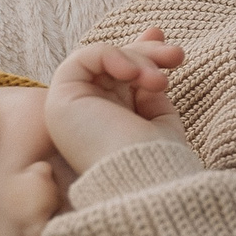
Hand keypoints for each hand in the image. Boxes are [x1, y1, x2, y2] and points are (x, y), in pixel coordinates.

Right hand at [44, 27, 189, 174]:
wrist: (144, 182)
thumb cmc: (158, 162)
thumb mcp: (160, 120)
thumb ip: (150, 93)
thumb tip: (152, 66)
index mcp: (108, 120)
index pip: (118, 79)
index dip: (141, 56)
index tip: (173, 52)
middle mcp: (86, 113)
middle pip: (112, 65)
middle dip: (146, 52)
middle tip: (176, 56)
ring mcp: (70, 108)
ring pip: (101, 60)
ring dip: (137, 59)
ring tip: (160, 81)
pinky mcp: (59, 101)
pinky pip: (83, 59)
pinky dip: (111, 56)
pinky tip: (134, 74)